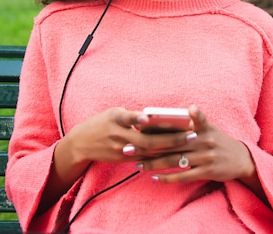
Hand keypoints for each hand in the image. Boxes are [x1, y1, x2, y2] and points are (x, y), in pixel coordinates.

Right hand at [63, 107, 194, 164]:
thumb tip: (156, 118)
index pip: (131, 118)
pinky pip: (145, 158)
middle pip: (148, 139)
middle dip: (171, 138)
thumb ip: (132, 116)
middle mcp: (119, 135)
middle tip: (191, 134)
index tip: (153, 117)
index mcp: (116, 118)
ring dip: (170, 149)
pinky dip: (159, 156)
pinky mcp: (123, 159)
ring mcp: (121, 149)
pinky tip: (175, 154)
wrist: (81, 143)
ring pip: (149, 151)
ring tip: (188, 144)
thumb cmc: (102, 123)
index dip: (140, 119)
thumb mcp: (114, 113)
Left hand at [137, 105, 256, 184]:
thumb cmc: (219, 141)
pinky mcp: (206, 171)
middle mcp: (202, 140)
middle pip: (169, 144)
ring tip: (137, 164)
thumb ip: (190, 123)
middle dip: (147, 146)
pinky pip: (183, 176)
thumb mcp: (208, 128)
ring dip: (153, 163)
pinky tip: (155, 177)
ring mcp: (204, 156)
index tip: (138, 126)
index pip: (176, 124)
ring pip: (174, 160)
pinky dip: (168, 178)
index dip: (157, 125)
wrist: (241, 159)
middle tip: (128, 147)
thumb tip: (164, 120)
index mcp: (201, 127)